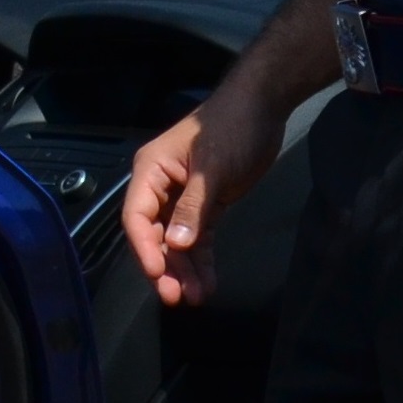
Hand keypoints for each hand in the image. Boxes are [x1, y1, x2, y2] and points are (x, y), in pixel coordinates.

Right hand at [122, 76, 288, 307]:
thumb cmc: (233, 127)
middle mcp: (161, 186)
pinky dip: (201, 260)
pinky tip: (209, 282)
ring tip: (198, 296)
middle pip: (154, 234)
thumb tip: (176, 244)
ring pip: (176, 241)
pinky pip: (198, 238)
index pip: (137, 216)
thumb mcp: (213, 166)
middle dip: (165, 266)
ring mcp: (183, 197)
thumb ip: (194, 206)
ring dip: (185, 269)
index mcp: (152, 170)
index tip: (157, 275)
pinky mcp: (206, 204)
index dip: (144, 248)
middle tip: (177, 297)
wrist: (265, 106)